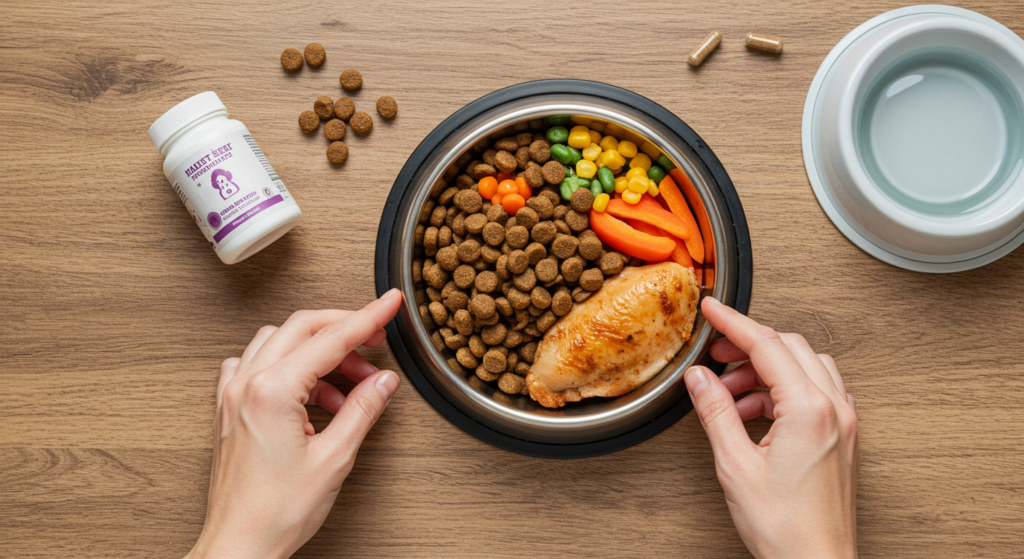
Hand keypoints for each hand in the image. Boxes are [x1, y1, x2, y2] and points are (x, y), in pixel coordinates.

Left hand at [185, 289, 404, 558]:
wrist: (240, 545)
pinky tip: (307, 389)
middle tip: (377, 338)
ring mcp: (233, 395)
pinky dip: (286, 365)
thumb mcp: (334, 458)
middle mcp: (247, 385)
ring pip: (278, 341)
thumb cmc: (276, 512)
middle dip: (344, 328)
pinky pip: (255, 364)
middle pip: (301, 327)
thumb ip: (362, 410)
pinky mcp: (228, 409)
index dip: (367, 318)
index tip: (389, 303)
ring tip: (348, 381)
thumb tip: (383, 382)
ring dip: (317, 349)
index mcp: (273, 391)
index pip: (330, 338)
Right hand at [685, 297, 858, 558]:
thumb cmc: (786, 528)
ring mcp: (844, 424)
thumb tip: (700, 378)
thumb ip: (716, 412)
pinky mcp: (843, 438)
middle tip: (716, 352)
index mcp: (810, 411)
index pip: (768, 345)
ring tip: (730, 391)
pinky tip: (755, 411)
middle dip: (750, 344)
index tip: (713, 309)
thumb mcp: (736, 465)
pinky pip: (817, 392)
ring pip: (806, 366)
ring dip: (767, 368)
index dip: (734, 323)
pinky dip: (784, 389)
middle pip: (790, 348)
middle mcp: (835, 411)